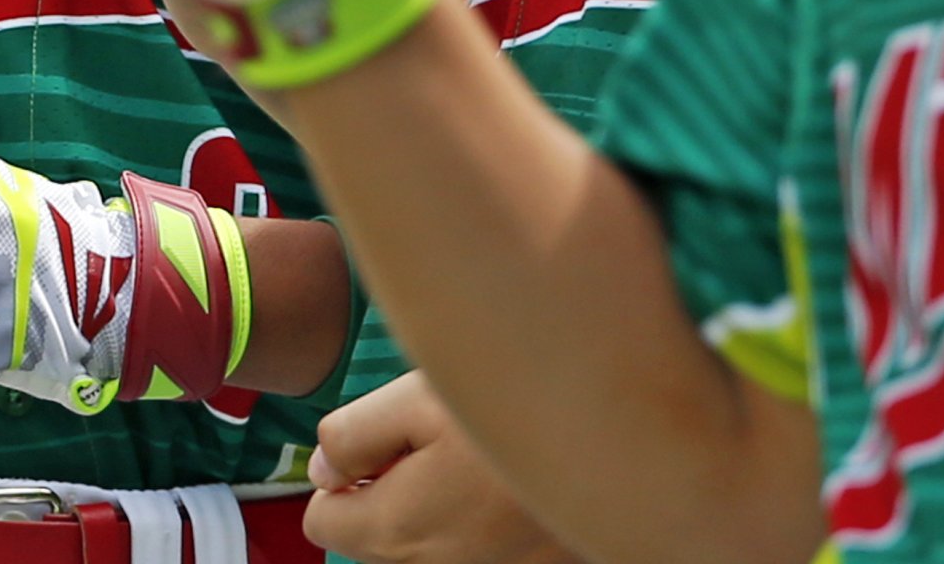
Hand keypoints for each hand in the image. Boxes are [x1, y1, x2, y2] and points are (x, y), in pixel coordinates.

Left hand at [306, 374, 579, 563]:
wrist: (622, 444)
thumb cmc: (512, 409)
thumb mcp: (412, 399)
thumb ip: (350, 437)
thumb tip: (322, 468)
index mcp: (396, 527)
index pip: (321, 518)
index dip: (339, 470)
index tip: (380, 436)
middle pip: (373, 535)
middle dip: (385, 488)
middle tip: (435, 436)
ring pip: (425, 541)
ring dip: (434, 503)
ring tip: (476, 455)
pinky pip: (475, 545)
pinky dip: (478, 518)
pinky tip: (506, 481)